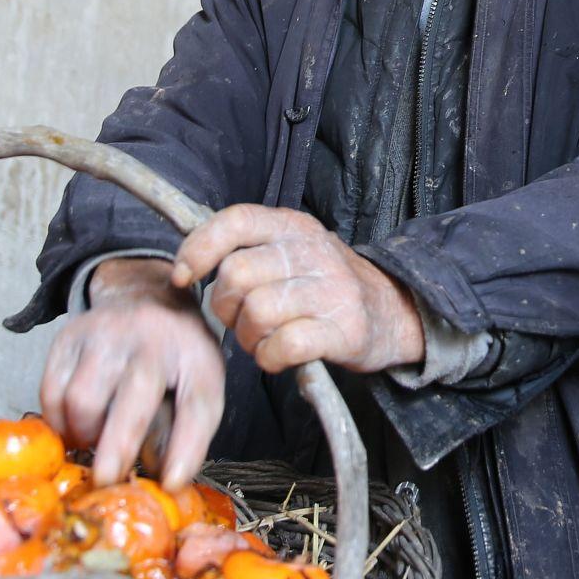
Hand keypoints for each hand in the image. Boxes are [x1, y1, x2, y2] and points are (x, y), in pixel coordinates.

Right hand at [39, 262, 224, 487]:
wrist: (145, 296)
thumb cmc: (175, 356)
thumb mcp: (196, 384)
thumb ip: (184, 430)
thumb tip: (161, 482)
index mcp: (196, 355)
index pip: (197, 404)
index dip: (185, 448)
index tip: (171, 483)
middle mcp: (152, 337)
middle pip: (133, 398)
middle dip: (117, 447)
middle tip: (107, 482)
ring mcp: (106, 332)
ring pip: (82, 399)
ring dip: (85, 433)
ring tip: (96, 439)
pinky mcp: (69, 336)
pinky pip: (52, 391)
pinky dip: (58, 420)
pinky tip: (75, 424)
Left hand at [173, 205, 426, 373]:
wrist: (395, 312)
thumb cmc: (326, 286)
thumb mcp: (293, 251)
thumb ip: (249, 249)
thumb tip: (187, 264)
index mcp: (294, 226)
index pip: (235, 221)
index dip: (199, 248)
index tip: (184, 276)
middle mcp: (313, 251)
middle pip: (237, 273)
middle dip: (224, 306)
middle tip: (239, 320)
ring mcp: (331, 291)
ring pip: (257, 312)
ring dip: (247, 337)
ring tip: (261, 340)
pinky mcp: (344, 330)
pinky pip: (285, 345)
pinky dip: (270, 357)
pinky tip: (278, 356)